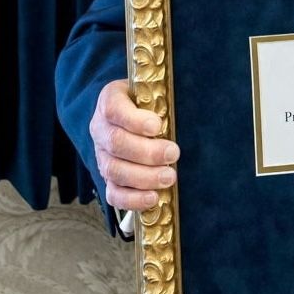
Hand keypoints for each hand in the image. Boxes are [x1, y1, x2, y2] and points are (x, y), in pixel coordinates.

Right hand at [88, 78, 179, 211]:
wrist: (133, 118)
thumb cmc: (149, 105)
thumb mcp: (153, 94)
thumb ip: (163, 101)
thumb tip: (192, 113)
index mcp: (110, 102)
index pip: (114, 109)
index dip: (134, 120)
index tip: (157, 126)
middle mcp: (101, 129)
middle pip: (116, 142)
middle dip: (147, 152)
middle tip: (173, 154)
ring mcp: (102, 156)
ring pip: (114, 170)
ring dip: (144, 177)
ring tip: (168, 177)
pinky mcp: (109, 179)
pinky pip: (113, 194)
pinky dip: (133, 199)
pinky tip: (153, 198)